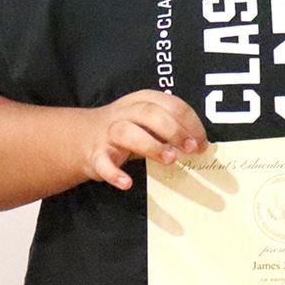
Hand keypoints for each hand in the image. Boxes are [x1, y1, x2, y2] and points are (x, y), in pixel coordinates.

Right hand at [82, 90, 207, 190]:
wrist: (82, 138)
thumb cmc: (127, 130)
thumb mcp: (148, 122)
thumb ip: (171, 129)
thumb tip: (200, 144)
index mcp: (142, 101)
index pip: (169, 103)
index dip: (189, 122)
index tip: (201, 141)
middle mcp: (124, 113)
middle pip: (149, 113)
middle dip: (173, 130)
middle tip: (190, 149)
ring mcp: (108, 133)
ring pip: (126, 132)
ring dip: (150, 145)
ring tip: (170, 160)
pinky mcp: (95, 154)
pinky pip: (102, 162)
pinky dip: (114, 173)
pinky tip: (127, 183)